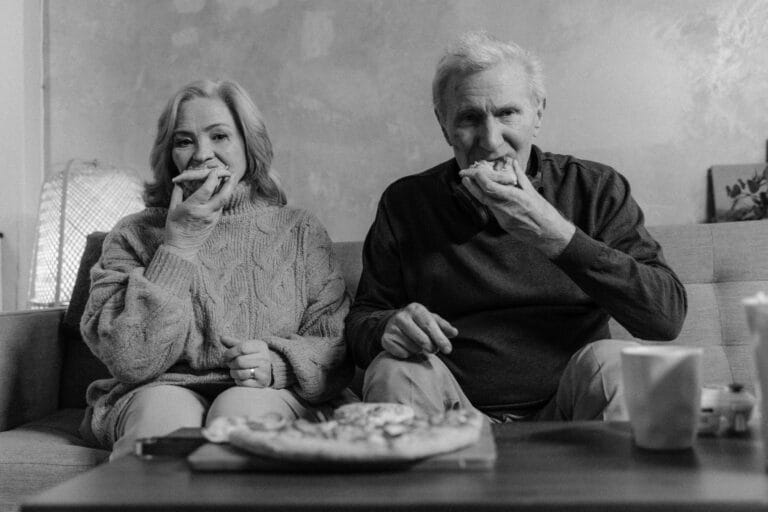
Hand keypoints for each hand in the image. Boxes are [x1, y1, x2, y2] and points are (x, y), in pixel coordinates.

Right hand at [164, 167, 235, 260]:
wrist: (182, 247)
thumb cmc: (174, 227)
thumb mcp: (172, 209)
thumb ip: (177, 193)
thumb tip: (180, 181)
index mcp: (193, 207)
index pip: (207, 189)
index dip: (213, 178)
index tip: (215, 170)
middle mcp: (205, 212)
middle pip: (223, 195)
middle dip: (229, 183)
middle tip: (232, 173)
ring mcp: (212, 218)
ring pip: (223, 201)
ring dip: (228, 189)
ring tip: (230, 179)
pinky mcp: (215, 222)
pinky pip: (220, 207)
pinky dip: (222, 197)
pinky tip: (222, 191)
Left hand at [221, 335, 271, 387]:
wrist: (266, 370)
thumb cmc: (251, 356)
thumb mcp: (244, 348)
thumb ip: (233, 343)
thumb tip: (221, 337)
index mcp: (261, 346)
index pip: (241, 348)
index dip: (230, 353)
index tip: (225, 356)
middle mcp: (265, 358)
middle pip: (239, 361)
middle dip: (231, 364)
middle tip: (230, 364)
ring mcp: (264, 371)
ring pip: (240, 373)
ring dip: (233, 373)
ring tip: (235, 370)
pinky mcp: (262, 382)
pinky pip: (243, 382)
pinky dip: (238, 381)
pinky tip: (242, 377)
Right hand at [381, 302, 457, 358]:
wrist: (395, 323)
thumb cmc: (419, 322)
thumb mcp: (432, 320)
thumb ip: (444, 326)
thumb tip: (454, 332)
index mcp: (415, 309)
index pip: (429, 325)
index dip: (440, 338)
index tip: (448, 350)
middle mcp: (401, 316)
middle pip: (422, 339)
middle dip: (431, 347)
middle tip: (434, 350)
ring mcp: (391, 327)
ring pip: (412, 347)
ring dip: (419, 350)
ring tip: (418, 345)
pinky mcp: (385, 339)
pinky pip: (402, 353)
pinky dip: (408, 354)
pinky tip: (407, 347)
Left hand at [459, 159, 575, 257]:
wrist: (548, 234)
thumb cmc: (544, 212)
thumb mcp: (533, 192)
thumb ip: (520, 177)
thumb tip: (512, 163)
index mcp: (514, 198)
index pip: (490, 187)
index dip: (479, 179)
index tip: (475, 172)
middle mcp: (506, 209)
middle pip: (483, 196)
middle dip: (472, 186)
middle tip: (464, 178)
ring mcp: (503, 219)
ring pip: (487, 204)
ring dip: (479, 194)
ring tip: (473, 184)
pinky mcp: (504, 225)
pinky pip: (494, 211)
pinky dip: (489, 202)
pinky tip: (487, 196)